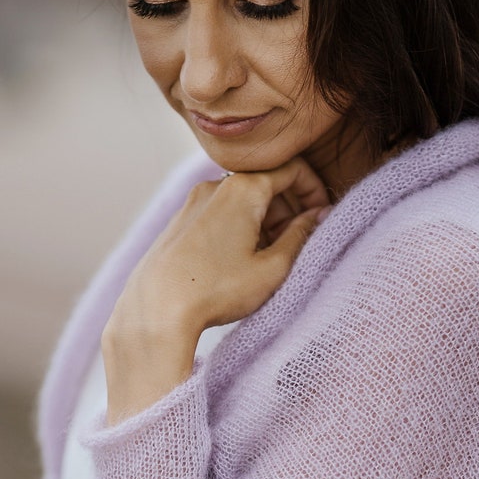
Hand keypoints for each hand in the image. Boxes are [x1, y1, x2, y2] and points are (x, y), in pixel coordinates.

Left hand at [101, 158, 330, 422]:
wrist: (156, 308)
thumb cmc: (217, 290)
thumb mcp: (272, 268)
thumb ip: (302, 236)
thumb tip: (319, 216)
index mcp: (244, 189)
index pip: (292, 169)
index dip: (315, 190)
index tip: (322, 217)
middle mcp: (216, 186)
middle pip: (266, 183)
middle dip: (290, 209)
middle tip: (299, 244)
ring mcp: (193, 202)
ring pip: (243, 200)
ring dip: (265, 221)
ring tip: (270, 259)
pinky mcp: (179, 221)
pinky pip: (220, 213)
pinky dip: (240, 227)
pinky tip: (240, 263)